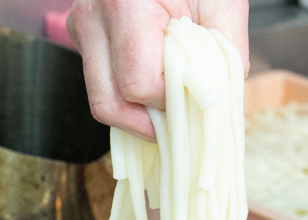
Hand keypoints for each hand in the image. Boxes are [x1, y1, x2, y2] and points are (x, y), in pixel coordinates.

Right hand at [67, 0, 249, 140]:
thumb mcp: (222, 6)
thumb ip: (225, 57)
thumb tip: (219, 104)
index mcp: (124, 5)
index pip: (139, 84)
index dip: (171, 101)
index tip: (198, 95)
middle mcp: (91, 18)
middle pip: (110, 103)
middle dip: (150, 121)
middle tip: (183, 118)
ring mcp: (82, 29)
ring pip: (102, 101)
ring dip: (139, 115)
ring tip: (172, 108)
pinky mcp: (85, 37)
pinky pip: (104, 85)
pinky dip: (132, 99)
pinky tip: (159, 92)